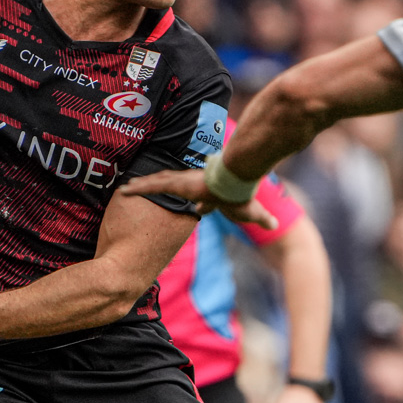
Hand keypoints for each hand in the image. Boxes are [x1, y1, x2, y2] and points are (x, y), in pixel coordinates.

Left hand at [118, 169, 278, 229]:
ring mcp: (183, 182)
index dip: (192, 200)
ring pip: (157, 182)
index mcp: (206, 190)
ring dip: (141, 186)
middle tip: (141, 190)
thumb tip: (277, 223)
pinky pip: (153, 186)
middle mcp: (191, 183)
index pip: (195, 195)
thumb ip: (262, 217)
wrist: (237, 179)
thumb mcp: (252, 210)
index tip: (190, 204)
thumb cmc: (243, 194)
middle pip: (170, 184)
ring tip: (125, 188)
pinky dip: (139, 188)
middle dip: (157, 186)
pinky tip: (125, 189)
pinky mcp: (177, 184)